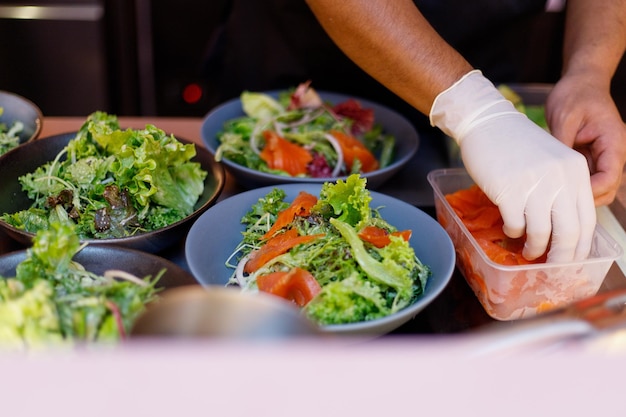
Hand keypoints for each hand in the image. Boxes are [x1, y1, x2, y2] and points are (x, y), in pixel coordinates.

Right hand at [430, 70, 595, 261]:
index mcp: (576, 171)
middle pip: (569, 232)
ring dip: (534, 248)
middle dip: (560, 257)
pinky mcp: (509, 190)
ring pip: (542, 233)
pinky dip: (513, 232)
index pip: (588, 220)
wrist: (487, 123)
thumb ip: (563, 188)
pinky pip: (516, 225)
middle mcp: (560, 178)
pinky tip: (510, 229)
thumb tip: (565, 229)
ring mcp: (534, 184)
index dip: (580, 247)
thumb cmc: (517, 144)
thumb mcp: (552, 161)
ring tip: (527, 250)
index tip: (571, 260)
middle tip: (551, 266)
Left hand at [546, 73, 625, 205]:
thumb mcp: (565, 117)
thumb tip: (554, 170)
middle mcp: (613, 153)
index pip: (609, 177)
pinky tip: (554, 186)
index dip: (590, 190)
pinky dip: (573, 185)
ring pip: (596, 188)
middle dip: (584, 198)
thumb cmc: (575, 94)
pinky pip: (585, 179)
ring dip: (578, 194)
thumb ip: (563, 144)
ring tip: (553, 195)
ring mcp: (602, 157)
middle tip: (556, 201)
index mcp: (613, 142)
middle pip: (606, 189)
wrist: (580, 82)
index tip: (566, 193)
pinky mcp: (590, 158)